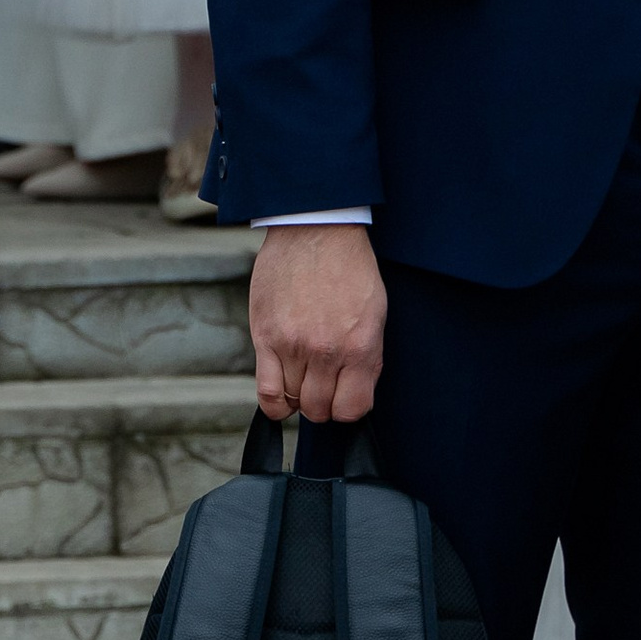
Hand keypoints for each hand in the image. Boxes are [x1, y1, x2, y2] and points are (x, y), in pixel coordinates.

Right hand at [248, 225, 387, 426]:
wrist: (316, 230)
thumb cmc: (349, 268)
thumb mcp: (375, 314)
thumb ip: (365, 356)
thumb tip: (353, 390)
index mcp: (360, 347)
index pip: (353, 408)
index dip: (348, 408)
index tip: (344, 399)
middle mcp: (326, 352)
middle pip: (320, 409)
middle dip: (322, 405)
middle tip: (321, 388)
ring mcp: (293, 346)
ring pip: (293, 401)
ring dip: (298, 397)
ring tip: (302, 379)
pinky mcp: (265, 337)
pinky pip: (266, 391)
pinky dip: (274, 403)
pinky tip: (280, 395)